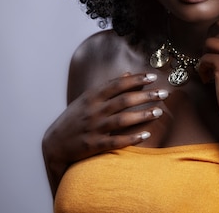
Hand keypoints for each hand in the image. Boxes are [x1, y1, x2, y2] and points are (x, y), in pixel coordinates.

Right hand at [42, 72, 167, 193]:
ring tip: (159, 111)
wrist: (54, 144)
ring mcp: (93, 128)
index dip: (136, 80)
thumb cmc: (74, 119)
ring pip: (122, 120)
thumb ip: (107, 88)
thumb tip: (127, 74)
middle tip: (164, 93)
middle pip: (124, 100)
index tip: (153, 77)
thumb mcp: (87, 100)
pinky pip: (115, 141)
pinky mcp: (93, 145)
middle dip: (146, 96)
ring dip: (142, 115)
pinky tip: (145, 135)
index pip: (117, 85)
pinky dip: (131, 138)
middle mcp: (93, 111)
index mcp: (92, 97)